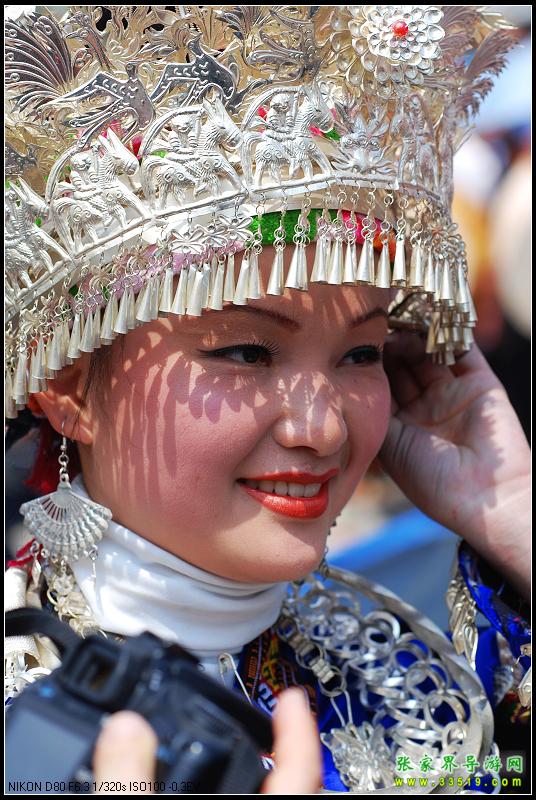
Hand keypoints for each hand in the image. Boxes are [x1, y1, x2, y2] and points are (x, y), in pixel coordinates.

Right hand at [93, 688, 321, 793]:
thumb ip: (129, 782)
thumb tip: (127, 728)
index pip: (298, 772)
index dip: (299, 730)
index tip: (293, 697)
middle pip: (292, 787)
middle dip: (283, 751)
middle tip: (272, 719)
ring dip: (254, 777)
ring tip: (238, 753)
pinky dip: (230, 792)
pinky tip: (206, 789)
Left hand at [380, 330, 529, 599]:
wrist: (485, 498)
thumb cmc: (432, 481)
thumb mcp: (391, 446)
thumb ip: (376, 409)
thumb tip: (353, 375)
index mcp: (403, 426)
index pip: (382, 385)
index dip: (368, 365)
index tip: (349, 342)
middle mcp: (426, 407)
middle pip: (403, 365)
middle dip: (389, 344)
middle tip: (372, 319)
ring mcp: (453, 393)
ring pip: (429, 354)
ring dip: (414, 334)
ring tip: (395, 314)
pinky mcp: (480, 383)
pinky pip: (463, 350)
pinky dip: (449, 331)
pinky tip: (430, 314)